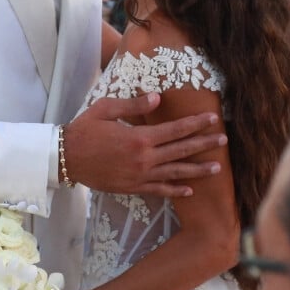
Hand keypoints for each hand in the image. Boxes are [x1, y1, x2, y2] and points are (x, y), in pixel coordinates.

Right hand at [63, 94, 225, 197]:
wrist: (66, 158)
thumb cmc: (85, 129)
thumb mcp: (106, 109)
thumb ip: (134, 106)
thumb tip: (157, 98)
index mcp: (140, 138)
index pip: (176, 130)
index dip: (196, 124)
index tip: (213, 120)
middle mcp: (145, 158)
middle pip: (181, 151)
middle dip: (204, 144)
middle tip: (224, 141)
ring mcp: (140, 176)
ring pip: (176, 173)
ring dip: (198, 170)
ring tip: (217, 168)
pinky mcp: (133, 187)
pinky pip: (160, 190)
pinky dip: (176, 191)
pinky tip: (190, 191)